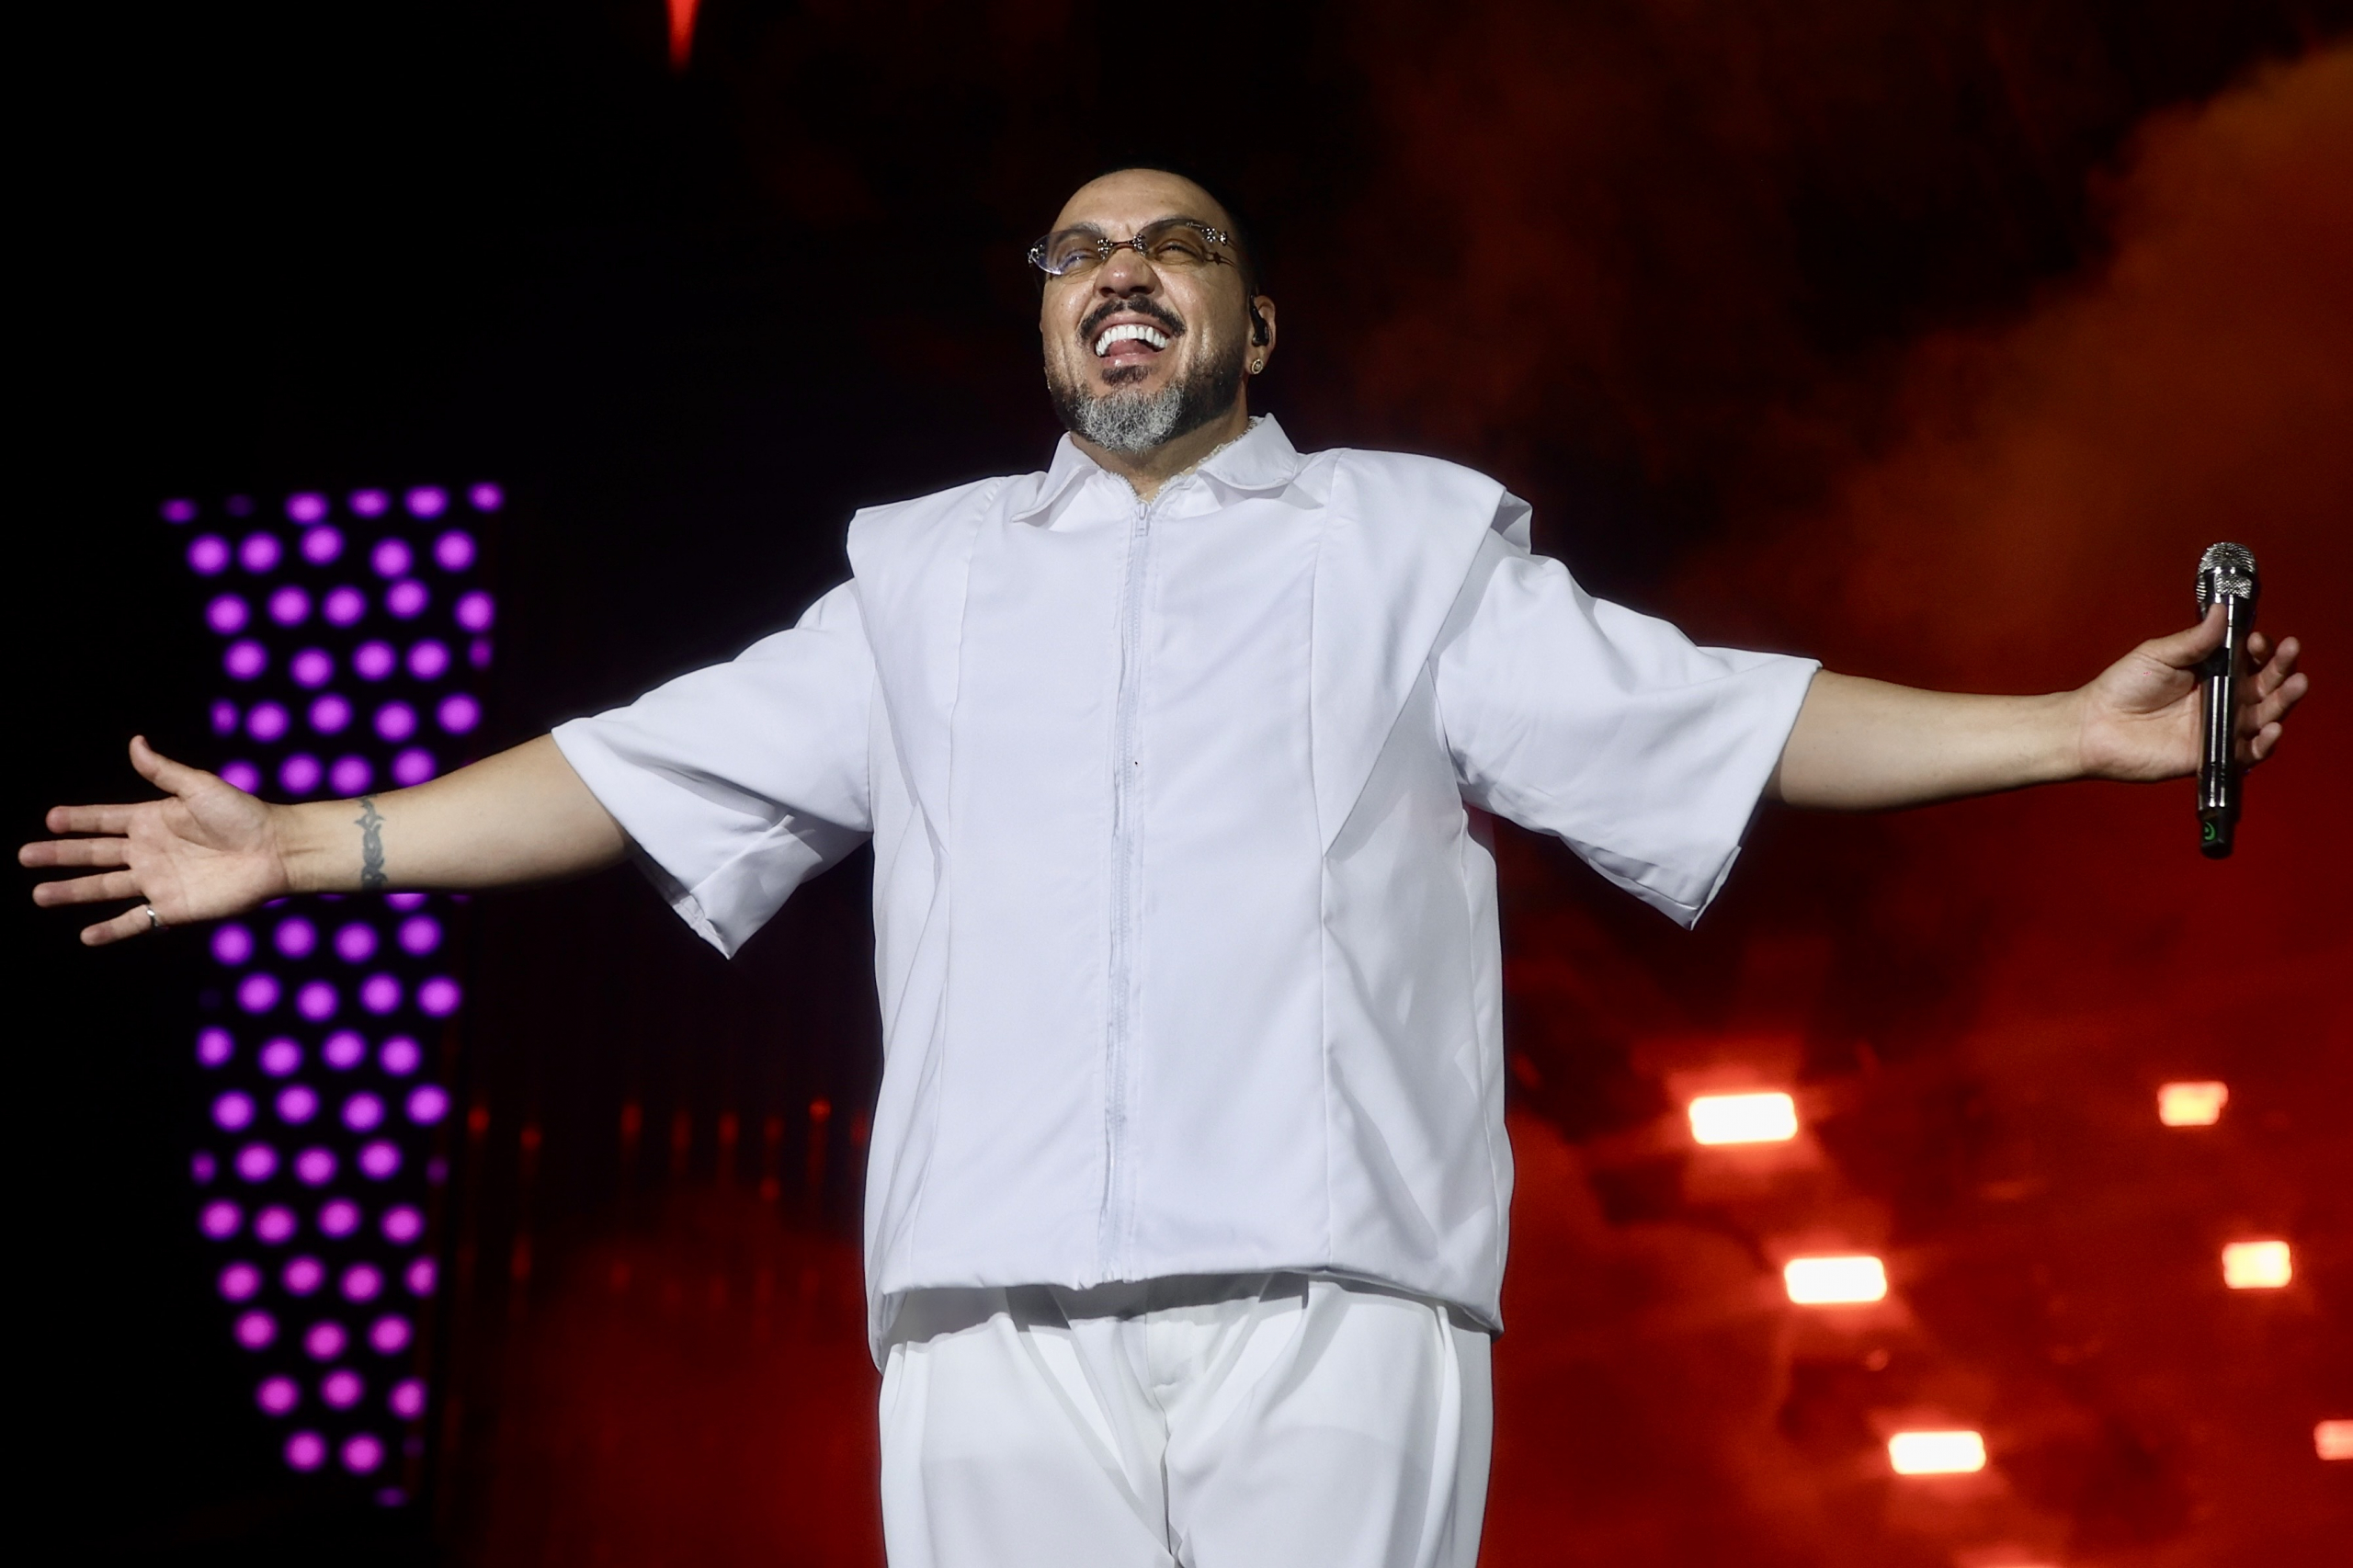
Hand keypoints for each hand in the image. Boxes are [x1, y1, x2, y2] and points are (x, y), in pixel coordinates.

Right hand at [19, 736, 292, 944]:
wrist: (276, 850)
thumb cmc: (243, 814)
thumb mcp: (199, 787)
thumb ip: (163, 771)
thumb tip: (135, 741)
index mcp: (152, 820)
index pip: (104, 820)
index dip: (77, 820)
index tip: (49, 819)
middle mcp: (149, 851)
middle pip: (94, 854)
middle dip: (59, 855)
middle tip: (25, 855)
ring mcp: (158, 880)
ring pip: (104, 888)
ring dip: (72, 892)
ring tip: (40, 894)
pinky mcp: (173, 907)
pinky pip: (136, 921)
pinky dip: (112, 930)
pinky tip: (87, 936)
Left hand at [2076, 606, 2307, 782]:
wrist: (2094, 726)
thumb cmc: (2121, 688)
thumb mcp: (2158, 654)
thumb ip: (2193, 639)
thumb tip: (2222, 611)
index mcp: (2211, 673)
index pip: (2250, 659)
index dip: (2261, 649)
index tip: (2257, 640)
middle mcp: (2220, 699)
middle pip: (2265, 685)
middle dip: (2283, 669)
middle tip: (2291, 655)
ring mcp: (2218, 727)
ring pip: (2264, 716)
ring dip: (2285, 701)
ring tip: (2297, 684)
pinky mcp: (2210, 754)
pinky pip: (2246, 752)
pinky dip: (2264, 743)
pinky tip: (2272, 728)